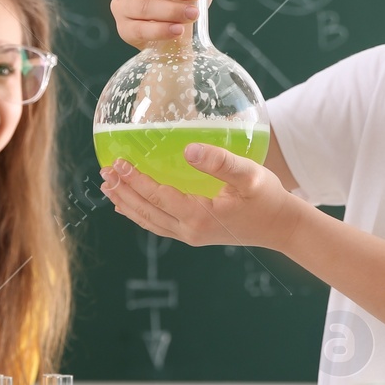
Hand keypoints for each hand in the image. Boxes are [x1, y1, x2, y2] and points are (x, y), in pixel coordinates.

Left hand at [101, 143, 296, 251]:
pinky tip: (129, 206)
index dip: (135, 180)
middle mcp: (189, 230)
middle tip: (103, 173)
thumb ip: (220, 162)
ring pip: (149, 221)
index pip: (157, 196)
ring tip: (107, 188)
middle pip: (146, 211)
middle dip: (122, 192)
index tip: (117, 162)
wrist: (281, 226)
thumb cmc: (267, 197)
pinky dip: (140, 215)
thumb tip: (189, 149)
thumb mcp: (249, 175)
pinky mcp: (194, 235)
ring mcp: (190, 235)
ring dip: (126, 204)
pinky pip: (159, 225)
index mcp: (199, 215)